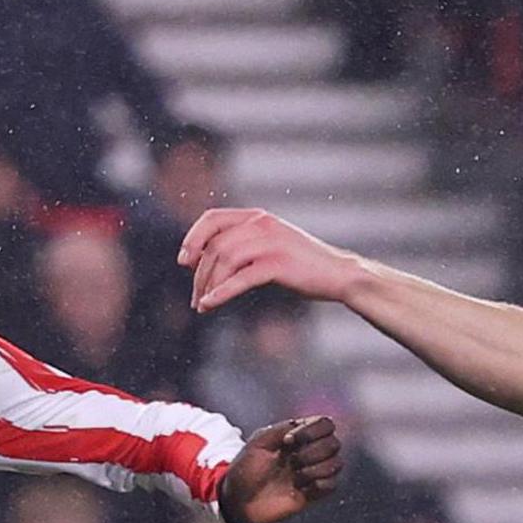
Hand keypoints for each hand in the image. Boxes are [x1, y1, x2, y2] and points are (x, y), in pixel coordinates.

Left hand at [179, 207, 364, 314]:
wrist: (339, 274)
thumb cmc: (302, 265)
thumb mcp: (269, 246)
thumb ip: (242, 245)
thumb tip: (204, 260)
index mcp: (257, 217)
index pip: (212, 217)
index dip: (193, 238)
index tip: (184, 262)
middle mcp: (262, 224)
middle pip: (215, 245)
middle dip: (199, 274)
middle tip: (195, 298)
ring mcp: (271, 242)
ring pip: (224, 260)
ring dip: (208, 285)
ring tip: (202, 305)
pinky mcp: (279, 264)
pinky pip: (241, 278)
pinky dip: (221, 293)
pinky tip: (210, 305)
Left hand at [218, 415, 341, 522]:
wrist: (238, 500)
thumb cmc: (245, 469)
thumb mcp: (258, 442)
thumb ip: (281, 429)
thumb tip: (302, 425)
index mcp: (298, 436)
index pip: (325, 424)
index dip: (312, 430)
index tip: (287, 441)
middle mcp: (310, 452)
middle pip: (334, 443)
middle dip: (312, 451)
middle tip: (290, 461)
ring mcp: (313, 473)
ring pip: (337, 463)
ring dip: (315, 469)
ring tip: (294, 477)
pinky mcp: (313, 493)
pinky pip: (332, 485)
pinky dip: (318, 484)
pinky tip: (299, 488)